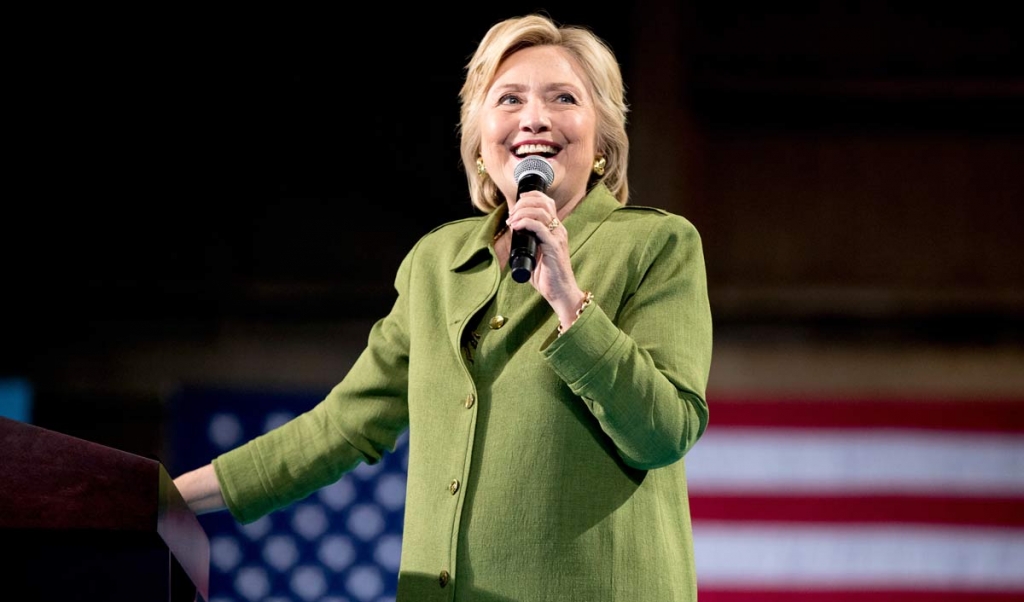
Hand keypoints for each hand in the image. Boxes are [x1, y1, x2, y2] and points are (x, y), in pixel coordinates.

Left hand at [507, 190, 585, 328]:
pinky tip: (516, 226)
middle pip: (543, 202)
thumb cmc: (548, 277)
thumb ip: (527, 243)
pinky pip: (539, 227)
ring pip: (540, 211)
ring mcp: (558, 237)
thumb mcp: (535, 255)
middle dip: (523, 203)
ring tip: (511, 221)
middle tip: (510, 214)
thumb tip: (512, 233)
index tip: (516, 204)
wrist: (560, 293)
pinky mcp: (554, 246)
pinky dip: (525, 223)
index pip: (546, 202)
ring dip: (521, 212)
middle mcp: (558, 229)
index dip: (531, 196)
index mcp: (555, 229)